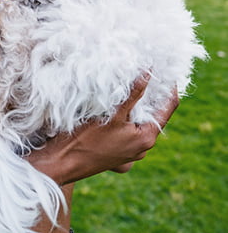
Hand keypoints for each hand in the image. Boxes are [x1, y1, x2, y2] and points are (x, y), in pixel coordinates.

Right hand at [28, 75, 178, 184]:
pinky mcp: (119, 152)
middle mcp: (143, 148)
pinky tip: (116, 105)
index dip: (170, 88)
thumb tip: (149, 72)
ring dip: (137, 105)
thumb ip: (133, 94)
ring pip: (140, 122)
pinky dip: (127, 115)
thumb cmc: (86, 138)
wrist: (63, 162)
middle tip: (147, 72)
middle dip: (152, 95)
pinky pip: (129, 129)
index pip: (168, 108)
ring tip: (131, 85)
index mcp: (146, 138)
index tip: (167, 70)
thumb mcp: (112, 114)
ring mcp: (131, 152)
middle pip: (155, 115)